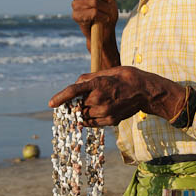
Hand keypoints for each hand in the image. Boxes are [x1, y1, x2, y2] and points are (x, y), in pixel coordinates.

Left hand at [49, 67, 185, 126]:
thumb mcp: (105, 72)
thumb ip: (87, 79)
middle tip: (81, 99)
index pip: (73, 91)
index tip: (51, 104)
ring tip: (94, 104)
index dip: (60, 97)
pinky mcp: (111, 121)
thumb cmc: (124, 77)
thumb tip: (75, 85)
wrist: (144, 91)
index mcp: (97, 84)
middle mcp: (100, 99)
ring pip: (84, 116)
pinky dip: (90, 118)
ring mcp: (105, 112)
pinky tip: (98, 110)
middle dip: (75, 104)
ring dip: (83, 112)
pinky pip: (92, 123)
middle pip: (77, 105)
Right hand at [72, 0, 117, 45]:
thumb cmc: (108, 12)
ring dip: (106, 8)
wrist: (106, 31)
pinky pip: (92, 12)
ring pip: (93, 1)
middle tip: (110, 3)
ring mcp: (76, 4)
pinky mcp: (76, 15)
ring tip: (108, 13)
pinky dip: (102, 16)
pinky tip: (104, 19)